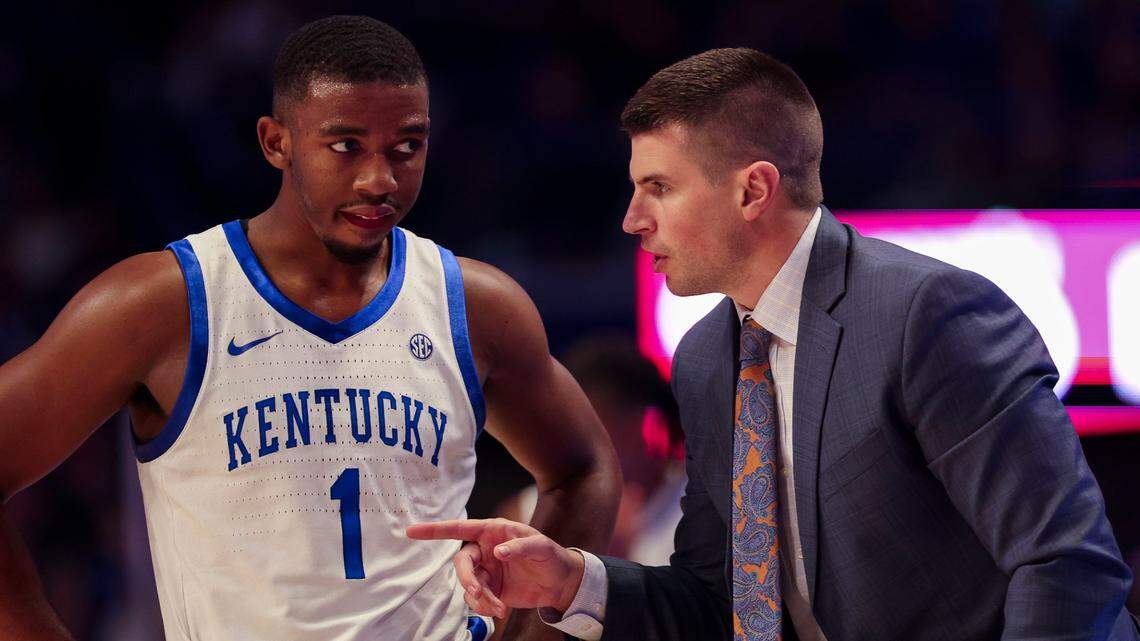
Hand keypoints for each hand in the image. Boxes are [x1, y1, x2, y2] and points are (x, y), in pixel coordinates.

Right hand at [406, 518, 585, 618]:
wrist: (560, 583)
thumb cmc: (551, 556)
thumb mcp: (541, 546)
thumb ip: (520, 546)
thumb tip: (498, 552)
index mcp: (493, 531)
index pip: (460, 528)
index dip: (435, 530)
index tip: (412, 532)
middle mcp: (485, 550)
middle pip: (462, 563)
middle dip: (466, 579)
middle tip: (478, 591)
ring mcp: (486, 571)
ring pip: (469, 585)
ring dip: (480, 598)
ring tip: (499, 608)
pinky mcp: (490, 590)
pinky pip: (476, 599)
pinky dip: (484, 607)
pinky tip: (500, 610)